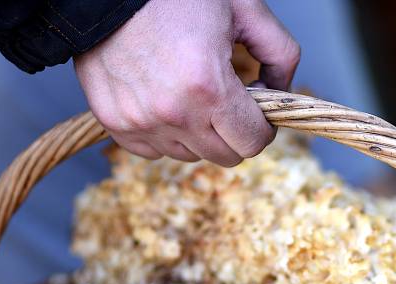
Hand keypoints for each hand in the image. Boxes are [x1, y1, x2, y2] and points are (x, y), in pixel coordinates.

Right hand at [74, 0, 299, 164]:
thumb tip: (281, 90)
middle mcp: (173, 113)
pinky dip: (166, 134)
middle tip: (229, 103)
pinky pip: (154, 151)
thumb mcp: (243, 9)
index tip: (258, 112)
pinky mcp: (114, 123)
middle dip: (235, 133)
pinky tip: (165, 100)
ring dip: (200, 134)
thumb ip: (279, 52)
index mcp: (209, 87)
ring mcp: (140, 122)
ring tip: (192, 95)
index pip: (253, 142)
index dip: (263, 128)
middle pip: (225, 156)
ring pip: (190, 155)